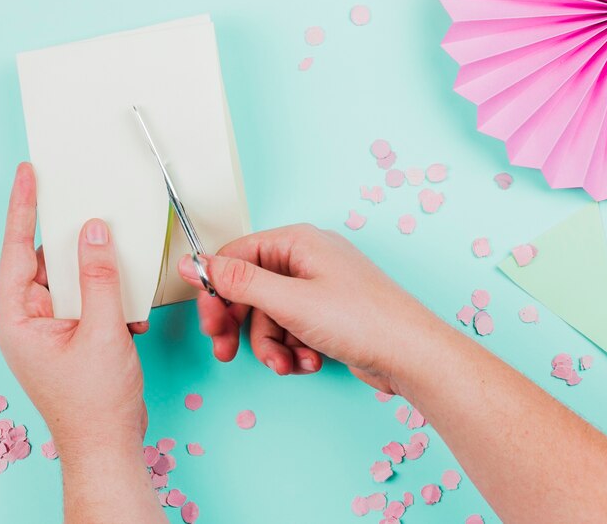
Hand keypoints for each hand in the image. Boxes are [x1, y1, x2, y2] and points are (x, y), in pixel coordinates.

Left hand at [0, 163, 148, 459]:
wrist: (107, 448)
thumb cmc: (95, 404)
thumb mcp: (103, 331)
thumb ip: (100, 277)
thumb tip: (94, 232)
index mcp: (18, 319)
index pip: (16, 251)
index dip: (22, 209)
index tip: (27, 174)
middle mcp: (28, 321)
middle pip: (44, 262)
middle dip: (70, 239)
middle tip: (83, 200)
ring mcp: (48, 330)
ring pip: (70, 280)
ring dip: (98, 276)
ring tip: (118, 266)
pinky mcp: (69, 337)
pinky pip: (86, 301)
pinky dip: (108, 300)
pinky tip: (128, 313)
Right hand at [178, 224, 442, 392]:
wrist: (413, 358)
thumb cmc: (363, 321)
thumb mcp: (288, 301)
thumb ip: (237, 282)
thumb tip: (194, 263)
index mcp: (297, 243)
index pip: (237, 256)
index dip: (217, 289)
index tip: (209, 320)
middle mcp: (306, 260)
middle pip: (249, 289)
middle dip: (239, 325)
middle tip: (225, 349)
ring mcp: (318, 289)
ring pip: (267, 316)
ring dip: (269, 345)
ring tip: (285, 363)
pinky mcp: (326, 316)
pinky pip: (289, 330)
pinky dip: (291, 350)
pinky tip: (306, 362)